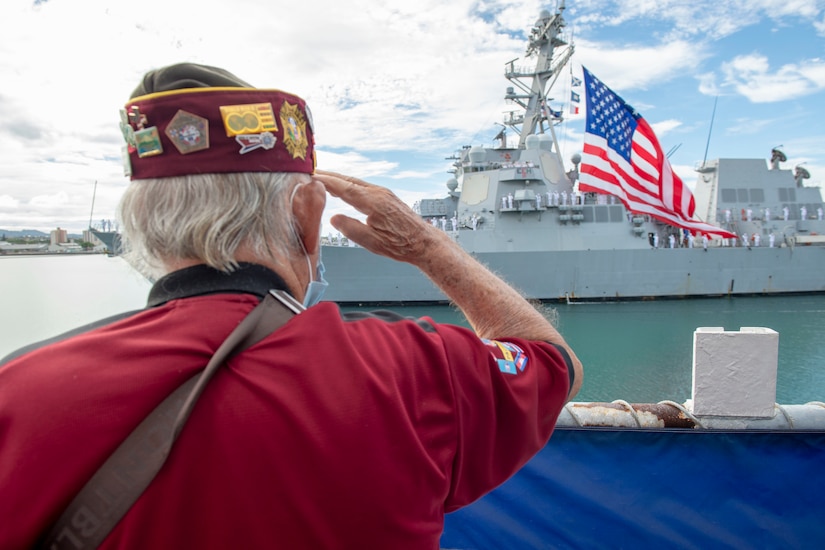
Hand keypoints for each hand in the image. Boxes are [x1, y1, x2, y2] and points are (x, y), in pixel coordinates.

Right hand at [314, 171, 445, 263]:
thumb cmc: (400, 245)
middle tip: (311, 172)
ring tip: (322, 178)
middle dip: (329, 176)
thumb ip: (350, 229)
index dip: (326, 181)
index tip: (311, 176)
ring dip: (338, 179)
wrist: (423, 242)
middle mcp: (378, 193)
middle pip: (348, 180)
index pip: (344, 188)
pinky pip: (363, 186)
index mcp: (373, 202)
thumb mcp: (371, 242)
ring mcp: (383, 193)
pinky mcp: (386, 196)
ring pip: (356, 182)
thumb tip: (333, 218)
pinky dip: (349, 184)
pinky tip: (343, 188)